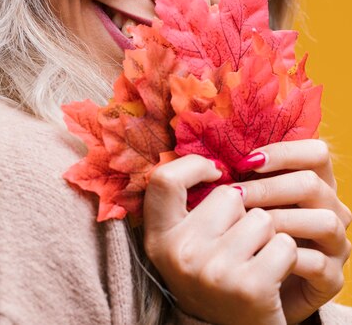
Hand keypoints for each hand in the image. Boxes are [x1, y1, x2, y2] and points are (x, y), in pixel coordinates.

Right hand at [144, 154, 296, 324]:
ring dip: (267, 235)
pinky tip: (271, 276)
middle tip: (237, 247)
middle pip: (229, 195)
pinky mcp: (249, 286)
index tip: (214, 173)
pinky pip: (283, 243)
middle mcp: (179, 254)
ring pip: (261, 218)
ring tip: (254, 261)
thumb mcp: (187, 244)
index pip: (164, 179)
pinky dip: (285, 256)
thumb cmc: (215, 277)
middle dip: (243, 213)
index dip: (193, 166)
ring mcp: (213, 270)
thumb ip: (189, 205)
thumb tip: (213, 158)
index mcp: (158, 239)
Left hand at [235, 139, 351, 323]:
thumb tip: (218, 159)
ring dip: (282, 220)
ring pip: (324, 221)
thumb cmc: (245, 237)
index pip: (316, 153)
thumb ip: (243, 178)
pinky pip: (318, 262)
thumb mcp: (245, 202)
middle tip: (238, 196)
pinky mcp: (332, 278)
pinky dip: (287, 257)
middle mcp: (331, 209)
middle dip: (269, 188)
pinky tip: (259, 255)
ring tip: (248, 227)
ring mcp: (336, 244)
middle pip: (312, 184)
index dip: (284, 152)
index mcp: (316, 183)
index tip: (247, 162)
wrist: (253, 293)